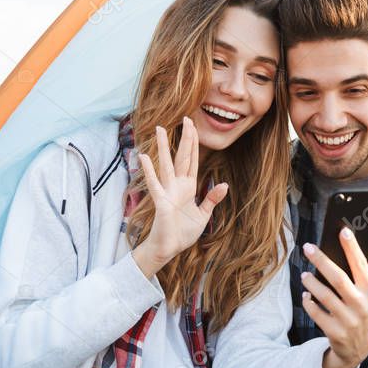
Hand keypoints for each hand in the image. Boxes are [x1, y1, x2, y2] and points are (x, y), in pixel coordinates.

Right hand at [132, 119, 228, 277]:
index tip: (193, 126)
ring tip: (160, 129)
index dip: (193, 144)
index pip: (192, 161)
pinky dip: (149, 171)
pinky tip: (143, 156)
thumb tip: (224, 184)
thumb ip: (211, 199)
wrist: (170, 248)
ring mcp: (167, 192)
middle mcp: (177, 186)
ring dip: (164, 147)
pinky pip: (154, 184)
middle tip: (185, 118)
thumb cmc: (183, 233)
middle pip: (181, 157)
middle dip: (184, 139)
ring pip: (166, 165)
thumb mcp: (203, 215)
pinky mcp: (160, 202)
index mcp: (188, 187)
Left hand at [300, 228, 367, 367]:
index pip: (361, 265)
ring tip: (304, 275)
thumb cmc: (364, 315)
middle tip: (308, 247)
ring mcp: (349, 320)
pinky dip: (309, 303)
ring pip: (324, 295)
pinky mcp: (335, 332)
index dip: (352, 248)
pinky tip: (306, 296)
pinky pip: (316, 313)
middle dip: (322, 260)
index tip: (343, 230)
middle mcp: (362, 306)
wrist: (358, 351)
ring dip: (311, 282)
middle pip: (338, 278)